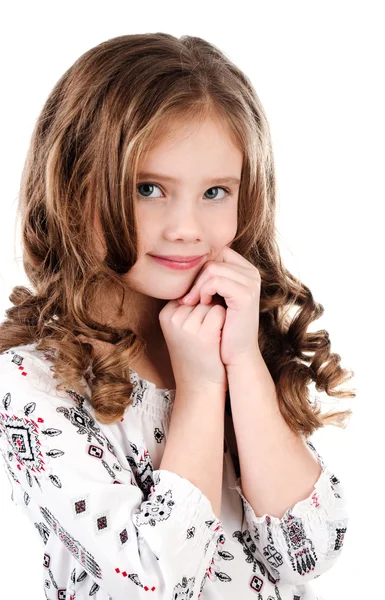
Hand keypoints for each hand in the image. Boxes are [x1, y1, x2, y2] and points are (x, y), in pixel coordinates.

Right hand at [158, 297, 227, 392]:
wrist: (199, 387)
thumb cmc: (195, 353)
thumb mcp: (183, 327)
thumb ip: (190, 304)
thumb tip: (210, 277)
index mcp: (165, 314)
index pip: (191, 292)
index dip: (201, 309)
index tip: (197, 328)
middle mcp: (173, 318)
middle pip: (202, 296)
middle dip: (209, 311)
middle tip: (205, 336)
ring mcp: (187, 326)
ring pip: (212, 302)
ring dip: (218, 317)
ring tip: (211, 338)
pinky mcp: (204, 335)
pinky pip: (221, 312)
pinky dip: (225, 322)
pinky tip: (218, 338)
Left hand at [177, 245, 260, 367]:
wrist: (235, 353)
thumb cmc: (221, 326)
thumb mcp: (214, 297)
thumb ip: (207, 277)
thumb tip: (185, 258)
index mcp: (245, 270)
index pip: (217, 252)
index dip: (200, 267)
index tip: (191, 287)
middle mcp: (252, 273)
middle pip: (214, 258)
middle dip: (196, 276)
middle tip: (187, 298)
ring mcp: (251, 283)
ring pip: (212, 268)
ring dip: (197, 286)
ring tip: (193, 302)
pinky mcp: (246, 295)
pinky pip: (216, 281)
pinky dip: (204, 291)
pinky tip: (203, 304)